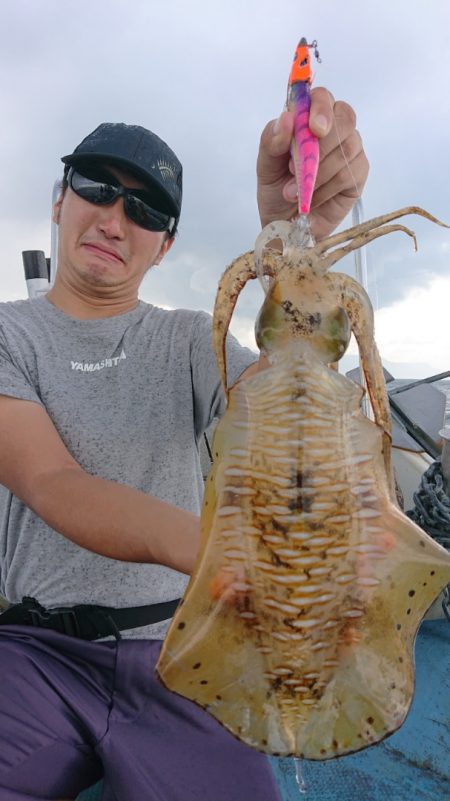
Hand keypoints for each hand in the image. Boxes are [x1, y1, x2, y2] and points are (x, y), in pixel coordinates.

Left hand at [256, 87, 368, 240]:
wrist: (285, 224)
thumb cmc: (276, 190)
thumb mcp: (265, 165)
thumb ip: (271, 140)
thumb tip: (286, 118)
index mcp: (309, 118)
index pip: (323, 97)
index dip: (321, 108)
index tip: (314, 129)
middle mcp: (334, 129)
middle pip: (344, 117)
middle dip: (324, 143)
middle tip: (295, 167)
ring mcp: (350, 150)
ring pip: (347, 148)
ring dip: (317, 173)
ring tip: (293, 192)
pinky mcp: (358, 174)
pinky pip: (349, 173)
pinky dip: (326, 188)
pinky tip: (310, 198)